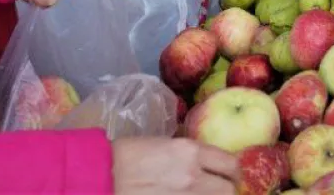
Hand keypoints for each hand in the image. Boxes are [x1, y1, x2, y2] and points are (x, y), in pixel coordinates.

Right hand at [112, 138, 238, 194]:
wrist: (100, 176)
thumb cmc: (125, 156)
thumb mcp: (162, 144)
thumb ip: (187, 155)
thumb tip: (204, 165)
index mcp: (190, 151)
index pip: (229, 164)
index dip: (233, 173)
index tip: (230, 177)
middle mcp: (192, 176)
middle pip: (227, 190)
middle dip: (226, 191)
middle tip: (220, 192)